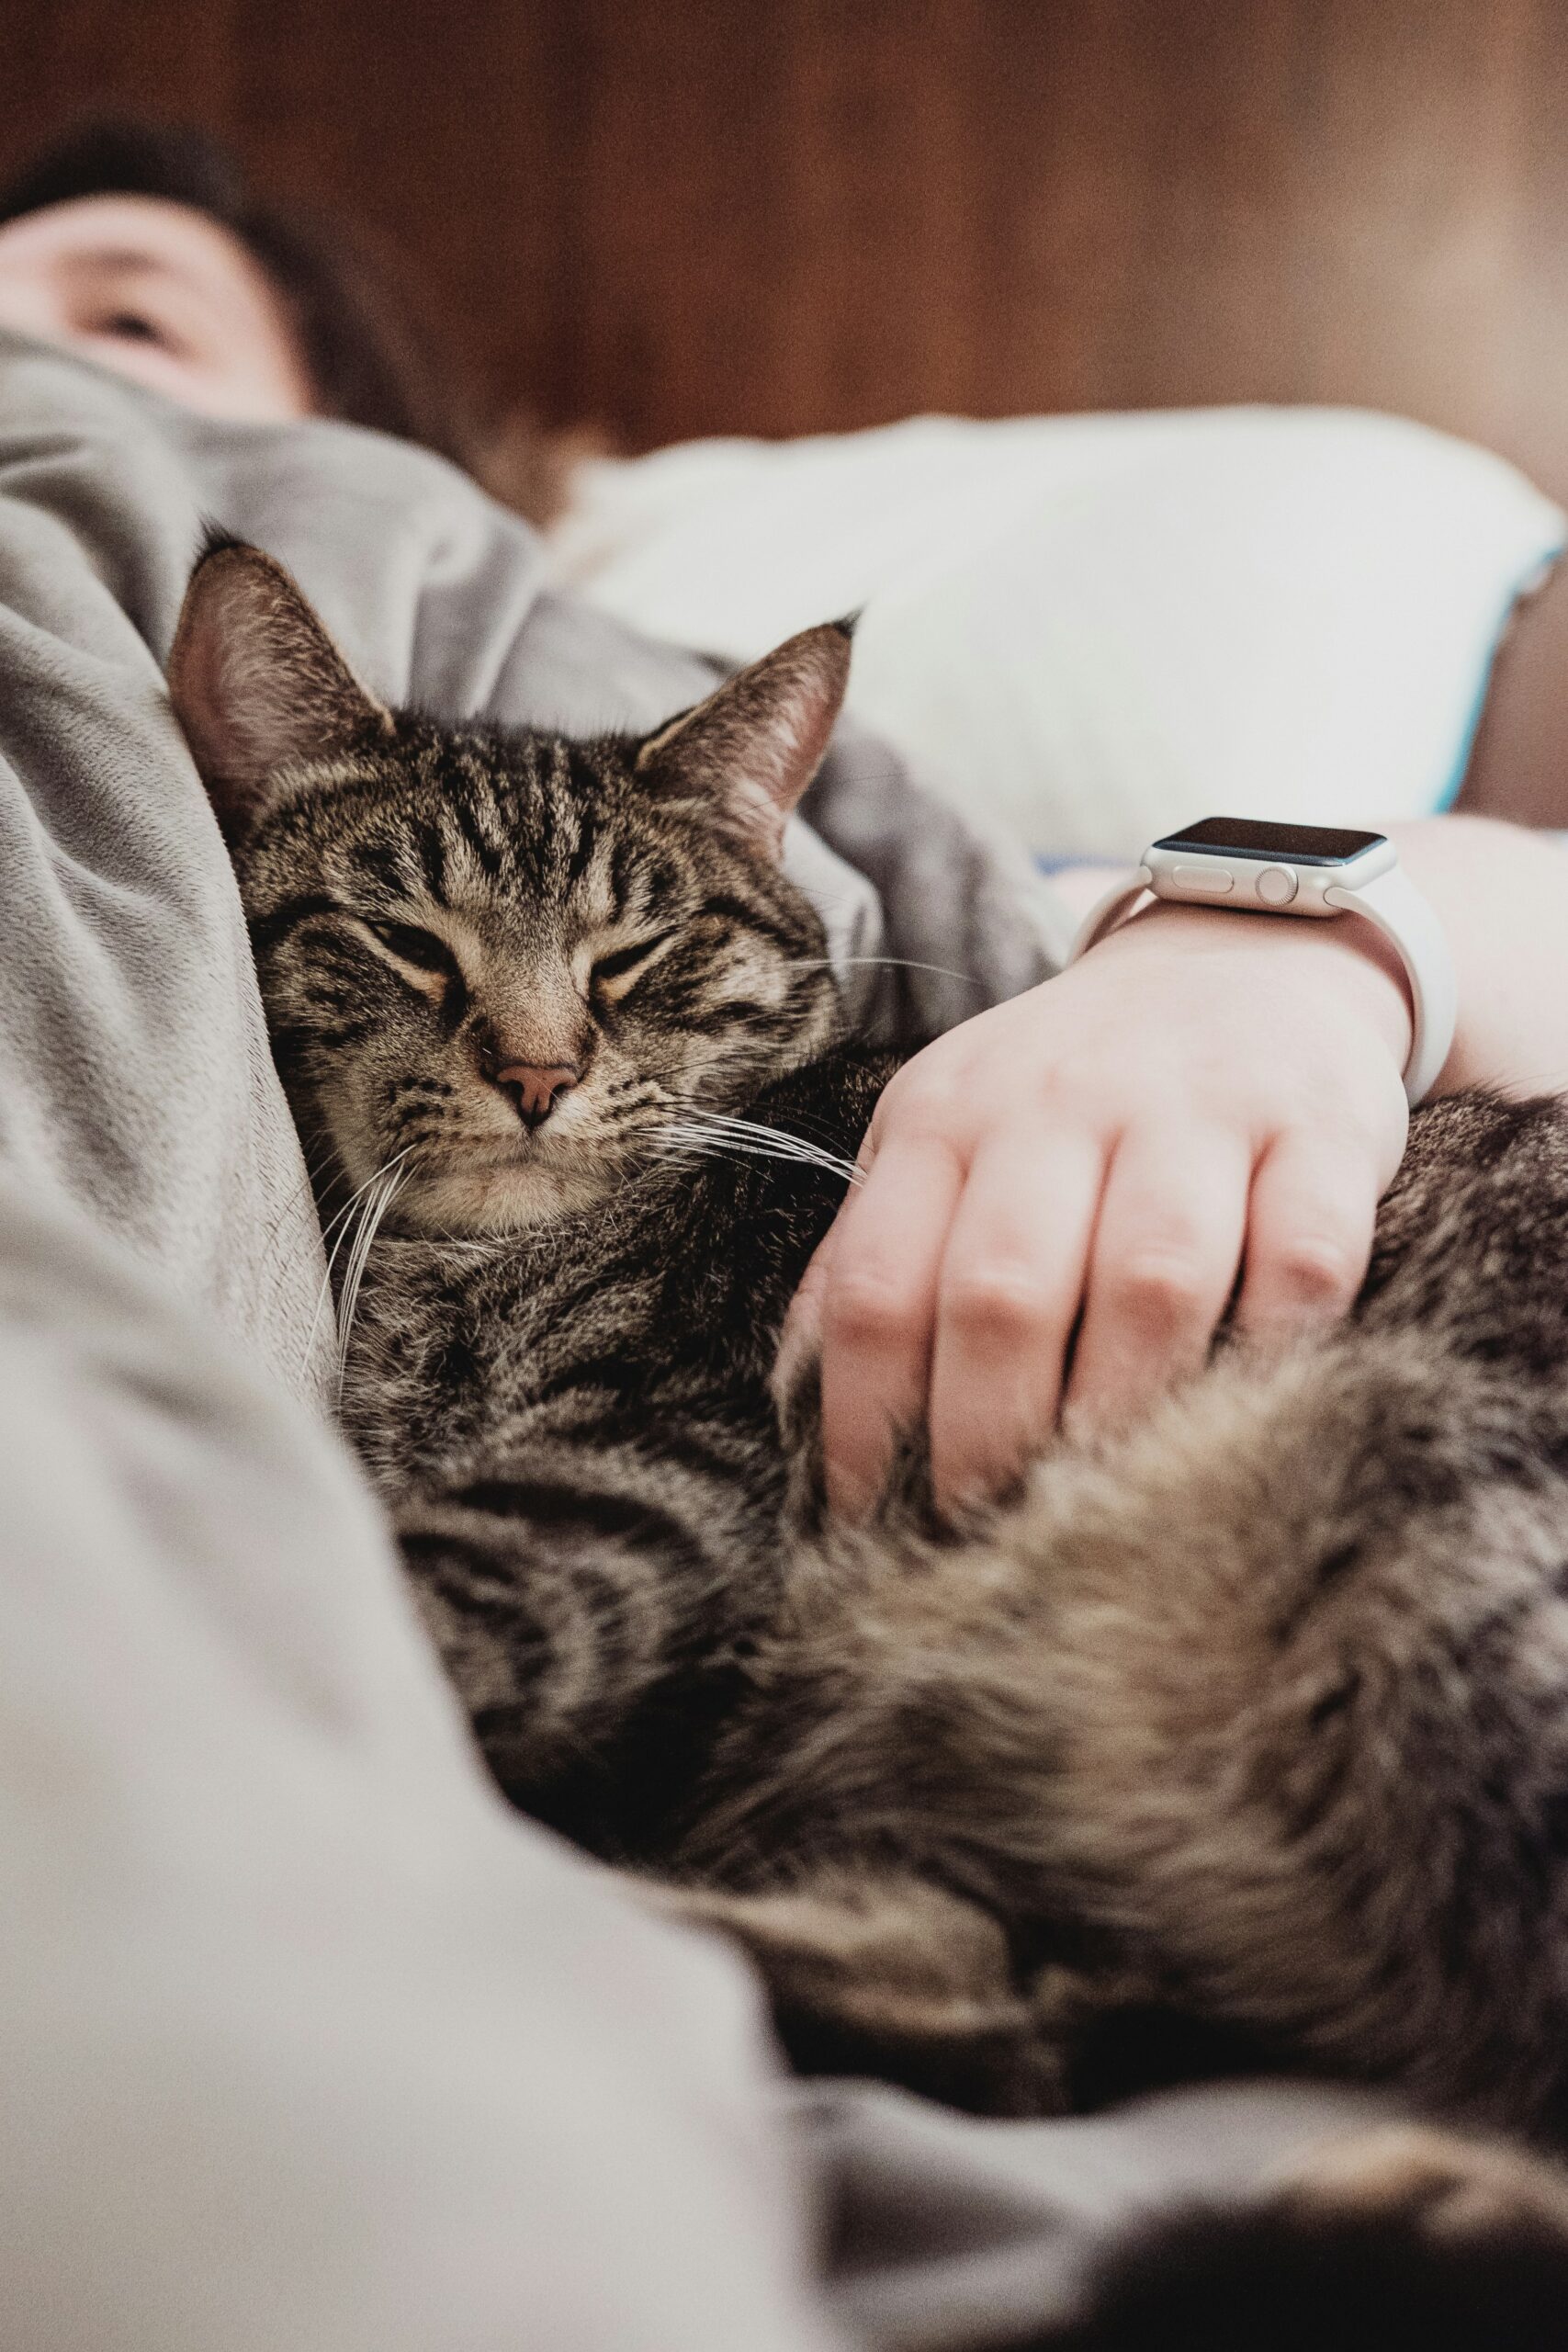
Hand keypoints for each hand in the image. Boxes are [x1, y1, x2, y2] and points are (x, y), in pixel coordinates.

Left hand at [781, 901, 1412, 1518]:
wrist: (1251, 947)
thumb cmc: (1078, 1087)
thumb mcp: (952, 1134)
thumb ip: (881, 1249)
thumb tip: (804, 1407)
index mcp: (946, 1117)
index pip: (878, 1286)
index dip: (861, 1422)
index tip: (868, 1521)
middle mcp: (1060, 1103)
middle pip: (1001, 1294)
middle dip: (985, 1440)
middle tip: (988, 1535)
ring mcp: (1197, 1110)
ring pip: (1149, 1282)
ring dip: (1122, 1414)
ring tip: (1106, 1507)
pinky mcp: (1322, 1129)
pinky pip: (1301, 1259)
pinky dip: (1275, 1349)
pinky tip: (1249, 1410)